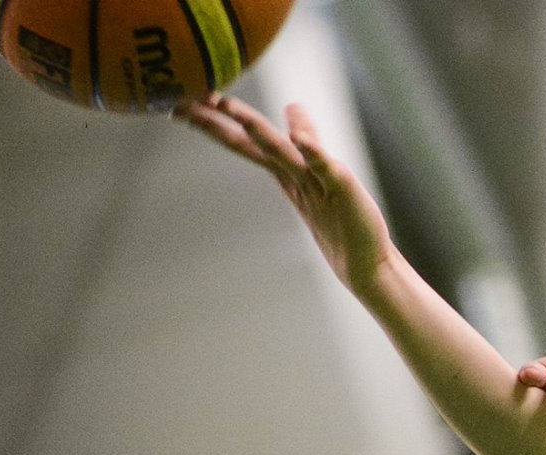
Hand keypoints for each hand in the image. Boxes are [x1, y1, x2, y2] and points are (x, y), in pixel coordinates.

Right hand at [178, 94, 393, 294]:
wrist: (366, 263)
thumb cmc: (343, 220)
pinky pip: (325, 168)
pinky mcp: (342, 190)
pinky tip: (298, 138)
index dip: (214, 121)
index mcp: (284, 170)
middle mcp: (294, 176)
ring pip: (280, 152)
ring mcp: (316, 183)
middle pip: (252, 144)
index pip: (244, 140)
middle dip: (219, 123)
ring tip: (230, 107)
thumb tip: (291, 105)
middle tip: (182, 102)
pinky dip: (313, 152)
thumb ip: (307, 140)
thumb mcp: (321, 170)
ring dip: (256, 130)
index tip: (179, 101)